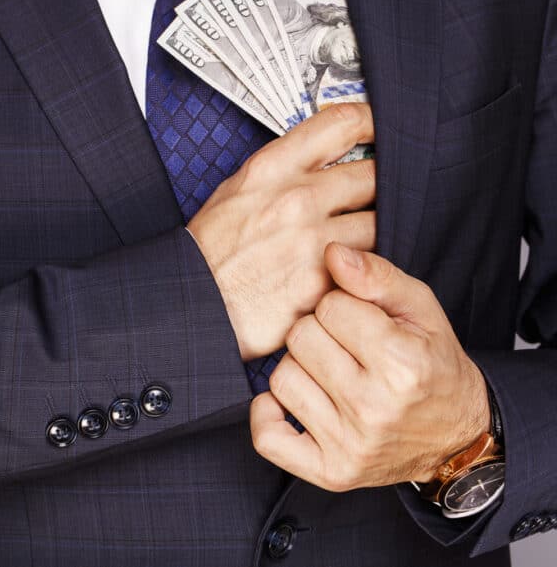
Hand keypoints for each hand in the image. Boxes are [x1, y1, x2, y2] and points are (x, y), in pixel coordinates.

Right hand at [186, 103, 375, 360]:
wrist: (193, 302)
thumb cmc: (208, 253)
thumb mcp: (232, 193)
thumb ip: (277, 173)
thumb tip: (314, 160)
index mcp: (271, 169)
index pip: (342, 124)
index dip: (372, 123)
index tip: (381, 130)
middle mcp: (297, 198)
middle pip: (374, 173)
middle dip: (383, 181)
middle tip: (381, 191)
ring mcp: (315, 240)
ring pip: (380, 222)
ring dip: (376, 229)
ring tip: (363, 237)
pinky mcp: (326, 280)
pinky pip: (368, 266)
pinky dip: (366, 267)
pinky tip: (354, 270)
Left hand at [250, 243, 491, 490]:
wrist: (456, 437)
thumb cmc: (433, 365)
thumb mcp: (421, 310)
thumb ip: (377, 276)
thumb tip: (332, 252)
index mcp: (402, 363)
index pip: (329, 306)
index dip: (341, 307)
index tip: (361, 321)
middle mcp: (374, 408)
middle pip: (300, 339)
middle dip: (319, 334)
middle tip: (345, 347)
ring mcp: (350, 445)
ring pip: (280, 378)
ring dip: (299, 369)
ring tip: (330, 373)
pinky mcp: (330, 473)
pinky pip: (268, 437)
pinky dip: (269, 414)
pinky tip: (294, 400)